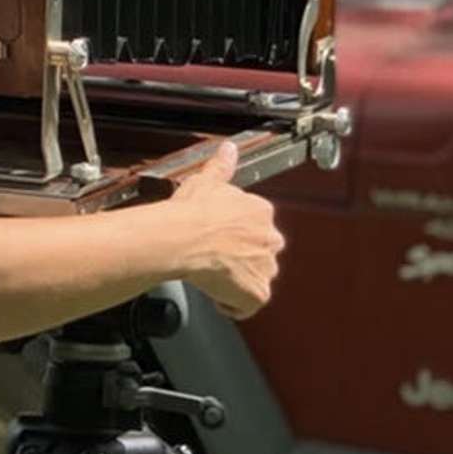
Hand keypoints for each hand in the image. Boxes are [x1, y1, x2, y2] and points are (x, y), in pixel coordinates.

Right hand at [168, 140, 284, 320]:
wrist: (182, 238)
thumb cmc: (191, 212)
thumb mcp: (206, 182)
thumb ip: (222, 166)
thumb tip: (228, 148)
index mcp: (260, 212)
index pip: (255, 227)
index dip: (234, 235)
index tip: (218, 238)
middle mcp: (270, 239)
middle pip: (259, 253)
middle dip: (240, 258)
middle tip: (213, 259)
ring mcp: (266, 267)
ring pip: (255, 278)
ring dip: (237, 281)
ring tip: (212, 277)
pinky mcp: (257, 292)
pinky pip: (247, 304)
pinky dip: (232, 304)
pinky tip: (215, 295)